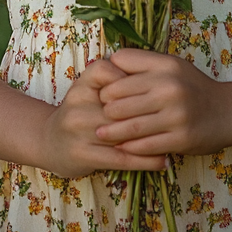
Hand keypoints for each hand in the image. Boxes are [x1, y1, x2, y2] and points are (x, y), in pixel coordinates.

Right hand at [39, 58, 168, 177]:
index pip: (109, 71)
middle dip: (152, 110)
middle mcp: (78, 103)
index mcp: (84, 82)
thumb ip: (117, 77)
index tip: (161, 87)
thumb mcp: (92, 88)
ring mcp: (79, 130)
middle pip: (121, 104)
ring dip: (155, 137)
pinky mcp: (82, 154)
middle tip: (182, 113)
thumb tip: (154, 72)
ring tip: (179, 139)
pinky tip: (163, 160)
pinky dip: (145, 160)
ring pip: (124, 132)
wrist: (49, 141)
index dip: (135, 79)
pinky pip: (120, 158)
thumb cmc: (80, 111)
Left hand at [96, 48, 231, 156]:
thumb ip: (142, 63)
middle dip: (105, 108)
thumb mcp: (171, 66)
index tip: (103, 92)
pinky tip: (122, 147)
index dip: (108, 81)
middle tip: (99, 115)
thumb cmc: (191, 87)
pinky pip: (145, 145)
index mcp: (166, 65)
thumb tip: (108, 62)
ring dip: (111, 132)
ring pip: (129, 125)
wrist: (228, 112)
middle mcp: (171, 87)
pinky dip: (130, 148)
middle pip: (120, 99)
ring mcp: (176, 114)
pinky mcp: (181, 139)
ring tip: (100, 134)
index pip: (121, 68)